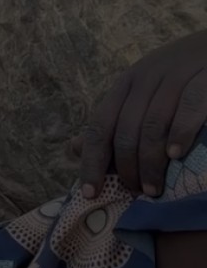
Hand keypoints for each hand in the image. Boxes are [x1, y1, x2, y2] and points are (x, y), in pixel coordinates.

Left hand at [78, 29, 206, 197]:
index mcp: (126, 84)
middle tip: (136, 192)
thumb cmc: (182, 78)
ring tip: (154, 189)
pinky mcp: (206, 77)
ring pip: (152, 125)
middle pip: (125, 131)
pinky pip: (189, 106)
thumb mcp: (144, 93)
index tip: (89, 192)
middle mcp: (146, 78)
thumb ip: (114, 121)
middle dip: (126, 168)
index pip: (100, 127)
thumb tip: (73, 148)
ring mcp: (176, 75)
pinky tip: (176, 155)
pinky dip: (180, 133)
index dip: (91, 162)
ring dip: (150, 162)